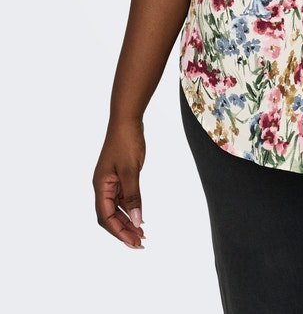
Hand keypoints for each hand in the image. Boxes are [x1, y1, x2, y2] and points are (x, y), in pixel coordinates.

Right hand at [93, 118, 145, 248]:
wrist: (127, 119)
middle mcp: (102, 186)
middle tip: (140, 243)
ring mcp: (110, 181)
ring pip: (116, 208)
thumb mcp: (131, 170)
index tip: (134, 242)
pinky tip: (140, 216)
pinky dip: (130, 209)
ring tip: (142, 234)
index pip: (106, 217)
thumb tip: (138, 221)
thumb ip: (134, 196)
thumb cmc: (126, 141)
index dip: (119, 231)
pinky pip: (122, 198)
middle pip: (109, 216)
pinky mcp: (119, 176)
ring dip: (128, 221)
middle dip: (123, 231)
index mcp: (100, 186)